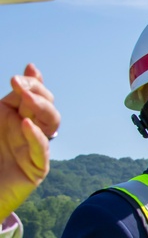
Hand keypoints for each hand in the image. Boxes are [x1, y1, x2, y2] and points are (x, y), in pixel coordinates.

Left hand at [0, 64, 59, 218]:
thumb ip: (5, 103)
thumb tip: (29, 68)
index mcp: (15, 116)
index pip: (35, 94)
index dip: (33, 83)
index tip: (18, 78)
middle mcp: (28, 130)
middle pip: (46, 106)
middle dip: (37, 93)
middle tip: (20, 86)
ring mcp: (34, 148)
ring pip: (51, 124)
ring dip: (42, 109)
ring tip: (27, 99)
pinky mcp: (36, 169)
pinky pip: (42, 150)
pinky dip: (36, 136)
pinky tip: (26, 124)